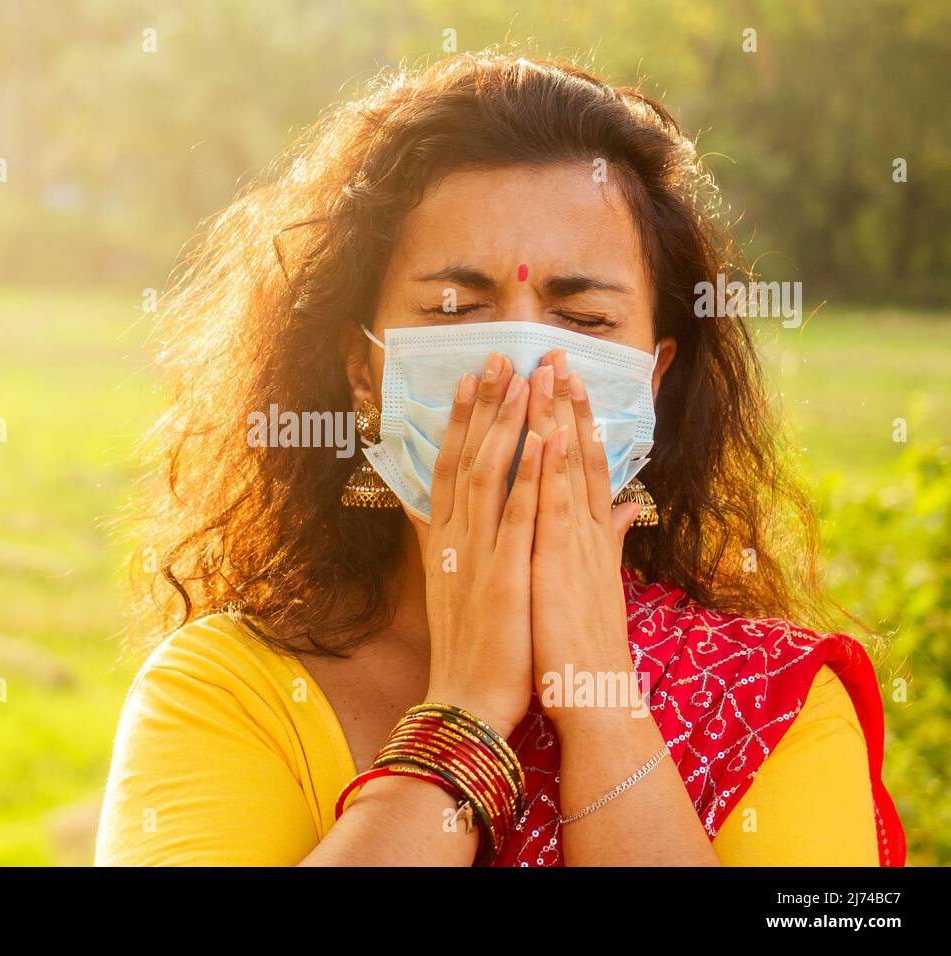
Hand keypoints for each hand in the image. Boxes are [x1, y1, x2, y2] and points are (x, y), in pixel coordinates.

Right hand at [408, 352, 544, 739]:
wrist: (467, 703)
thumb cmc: (473, 650)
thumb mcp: (460, 590)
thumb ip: (456, 546)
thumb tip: (436, 516)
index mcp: (448, 542)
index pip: (451, 468)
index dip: (461, 421)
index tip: (471, 380)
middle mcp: (456, 539)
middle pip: (466, 458)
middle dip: (483, 406)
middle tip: (496, 356)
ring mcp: (478, 555)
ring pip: (489, 475)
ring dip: (507, 424)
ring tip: (522, 379)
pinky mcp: (504, 577)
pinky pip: (518, 517)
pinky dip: (531, 475)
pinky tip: (544, 439)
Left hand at [525, 350, 640, 729]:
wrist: (594, 699)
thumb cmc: (583, 646)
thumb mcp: (596, 584)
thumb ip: (609, 540)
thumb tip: (624, 510)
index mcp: (587, 539)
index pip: (583, 468)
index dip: (576, 422)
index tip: (565, 381)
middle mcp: (585, 535)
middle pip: (578, 458)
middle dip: (567, 405)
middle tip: (558, 354)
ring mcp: (575, 548)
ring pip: (567, 471)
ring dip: (559, 420)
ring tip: (551, 373)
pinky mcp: (560, 568)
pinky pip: (556, 508)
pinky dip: (554, 470)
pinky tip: (551, 434)